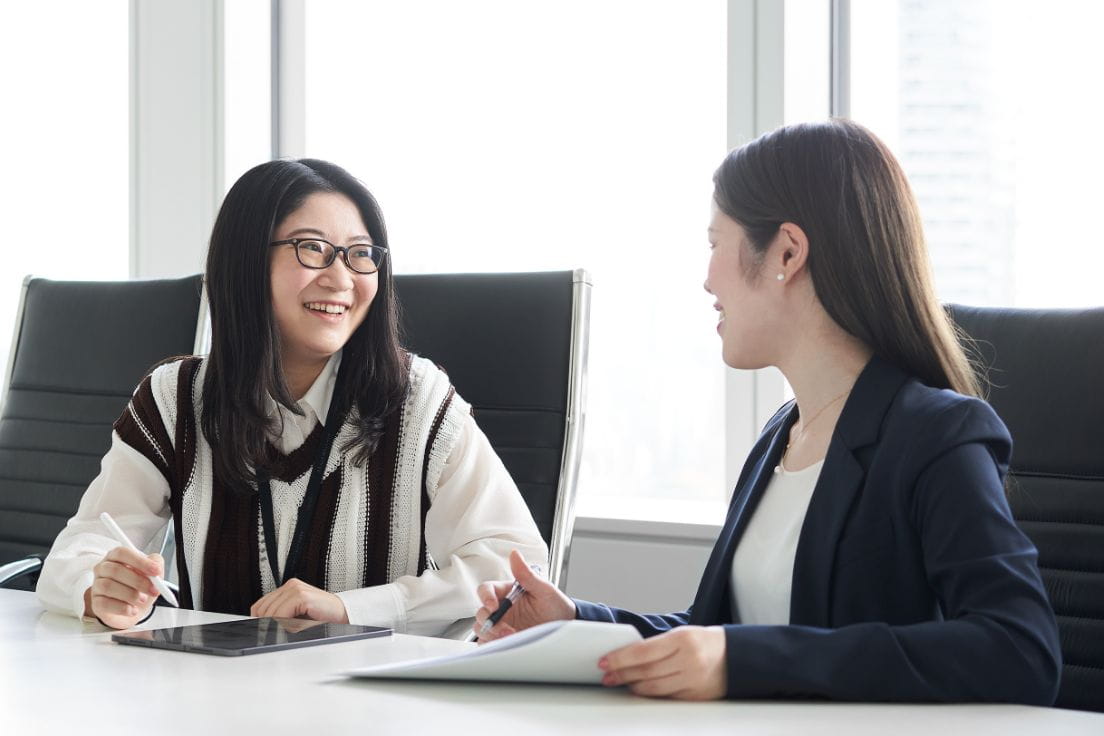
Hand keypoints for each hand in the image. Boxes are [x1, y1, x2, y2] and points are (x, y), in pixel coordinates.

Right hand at [86, 547, 163, 629]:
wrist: (134, 608)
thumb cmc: (141, 586)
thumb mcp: (152, 573)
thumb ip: (156, 564)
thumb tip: (156, 565)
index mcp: (115, 556)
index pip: (122, 553)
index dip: (140, 561)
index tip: (156, 571)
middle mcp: (102, 568)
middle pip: (115, 570)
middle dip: (138, 581)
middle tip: (153, 590)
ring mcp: (97, 586)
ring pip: (108, 586)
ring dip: (130, 595)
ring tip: (143, 600)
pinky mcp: (96, 603)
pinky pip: (104, 603)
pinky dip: (122, 608)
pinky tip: (133, 610)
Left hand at [250, 578, 348, 622]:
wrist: (344, 614)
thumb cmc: (323, 618)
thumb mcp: (296, 617)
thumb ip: (280, 617)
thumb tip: (261, 627)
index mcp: (288, 588)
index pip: (260, 605)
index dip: (259, 621)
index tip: (264, 631)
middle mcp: (290, 585)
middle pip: (262, 609)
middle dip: (267, 624)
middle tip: (276, 634)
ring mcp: (296, 588)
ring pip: (270, 612)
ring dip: (276, 625)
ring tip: (290, 630)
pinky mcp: (301, 595)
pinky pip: (281, 613)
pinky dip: (284, 624)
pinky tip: (294, 627)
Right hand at [473, 549, 574, 640]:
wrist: (565, 625)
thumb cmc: (555, 605)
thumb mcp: (544, 589)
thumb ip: (527, 574)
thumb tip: (515, 554)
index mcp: (506, 592)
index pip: (486, 590)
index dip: (485, 597)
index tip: (494, 606)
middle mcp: (501, 609)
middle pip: (481, 613)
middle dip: (490, 622)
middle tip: (506, 629)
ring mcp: (501, 625)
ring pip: (481, 630)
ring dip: (492, 636)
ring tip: (511, 638)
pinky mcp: (502, 640)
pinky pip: (488, 644)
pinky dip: (493, 646)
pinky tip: (508, 645)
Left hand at [599, 626, 727, 699]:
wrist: (737, 656)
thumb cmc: (705, 642)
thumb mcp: (682, 634)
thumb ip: (658, 645)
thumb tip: (628, 656)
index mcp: (683, 639)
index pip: (643, 651)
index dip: (620, 657)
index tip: (604, 660)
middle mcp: (688, 660)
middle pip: (646, 670)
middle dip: (622, 673)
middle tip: (606, 674)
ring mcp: (693, 679)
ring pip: (654, 687)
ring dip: (633, 685)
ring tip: (620, 681)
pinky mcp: (695, 695)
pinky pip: (666, 696)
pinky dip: (650, 693)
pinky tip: (639, 689)